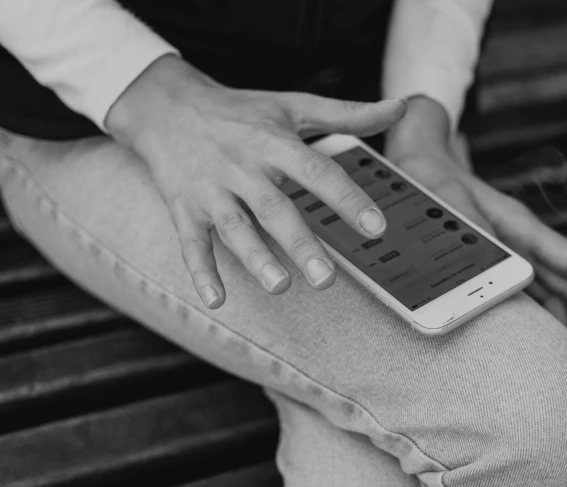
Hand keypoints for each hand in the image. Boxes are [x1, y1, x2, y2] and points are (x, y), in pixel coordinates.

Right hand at [107, 55, 405, 307]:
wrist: (165, 106)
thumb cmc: (242, 111)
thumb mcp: (293, 105)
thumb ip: (347, 113)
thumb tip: (400, 107)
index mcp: (273, 142)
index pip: (316, 171)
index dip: (347, 199)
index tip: (377, 229)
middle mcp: (242, 166)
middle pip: (274, 208)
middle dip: (300, 245)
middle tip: (328, 280)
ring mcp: (210, 189)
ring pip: (234, 229)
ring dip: (255, 259)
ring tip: (280, 288)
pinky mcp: (183, 208)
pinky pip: (191, 243)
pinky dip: (201, 272)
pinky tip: (218, 300)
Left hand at [386, 97, 566, 358]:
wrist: (420, 167)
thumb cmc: (436, 187)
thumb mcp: (453, 211)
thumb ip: (476, 242)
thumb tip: (498, 280)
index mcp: (521, 227)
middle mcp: (524, 241)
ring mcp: (513, 251)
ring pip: (553, 289)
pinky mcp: (498, 260)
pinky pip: (527, 291)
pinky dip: (540, 312)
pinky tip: (547, 334)